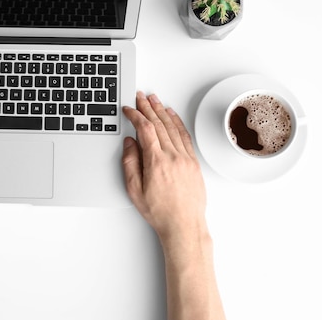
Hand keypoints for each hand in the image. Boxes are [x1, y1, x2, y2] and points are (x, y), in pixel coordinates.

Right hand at [121, 92, 206, 242]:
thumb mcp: (134, 190)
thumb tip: (129, 143)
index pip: (145, 129)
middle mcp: (173, 156)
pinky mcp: (193, 162)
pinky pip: (184, 136)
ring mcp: (185, 158)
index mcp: (156, 162)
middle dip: (148, 107)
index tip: (129, 109)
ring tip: (154, 100)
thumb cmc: (160, 212)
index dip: (135, 116)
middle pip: (159, 124)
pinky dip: (177, 123)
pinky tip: (172, 116)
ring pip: (173, 127)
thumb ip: (130, 163)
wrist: (184, 225)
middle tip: (140, 96)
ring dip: (162, 111)